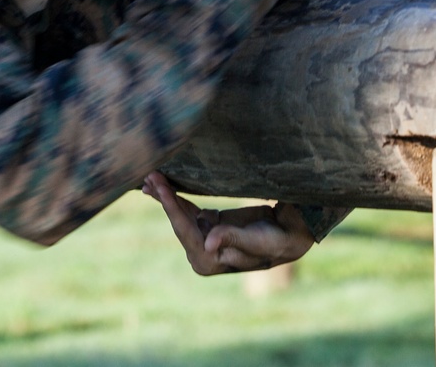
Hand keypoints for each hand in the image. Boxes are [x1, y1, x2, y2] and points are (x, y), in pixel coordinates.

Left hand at [142, 171, 313, 275]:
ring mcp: (203, 237)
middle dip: (163, 198)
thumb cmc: (273, 241)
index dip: (171, 206)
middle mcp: (201, 252)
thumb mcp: (254, 240)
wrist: (287, 235)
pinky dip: (174, 196)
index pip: (185, 230)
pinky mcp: (207, 224)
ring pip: (179, 213)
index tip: (159, 186)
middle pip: (177, 221)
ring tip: (150, 177)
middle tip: (149, 174)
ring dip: (165, 195)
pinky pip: (186, 208)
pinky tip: (161, 185)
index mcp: (208, 261)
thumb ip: (231, 239)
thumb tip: (207, 245)